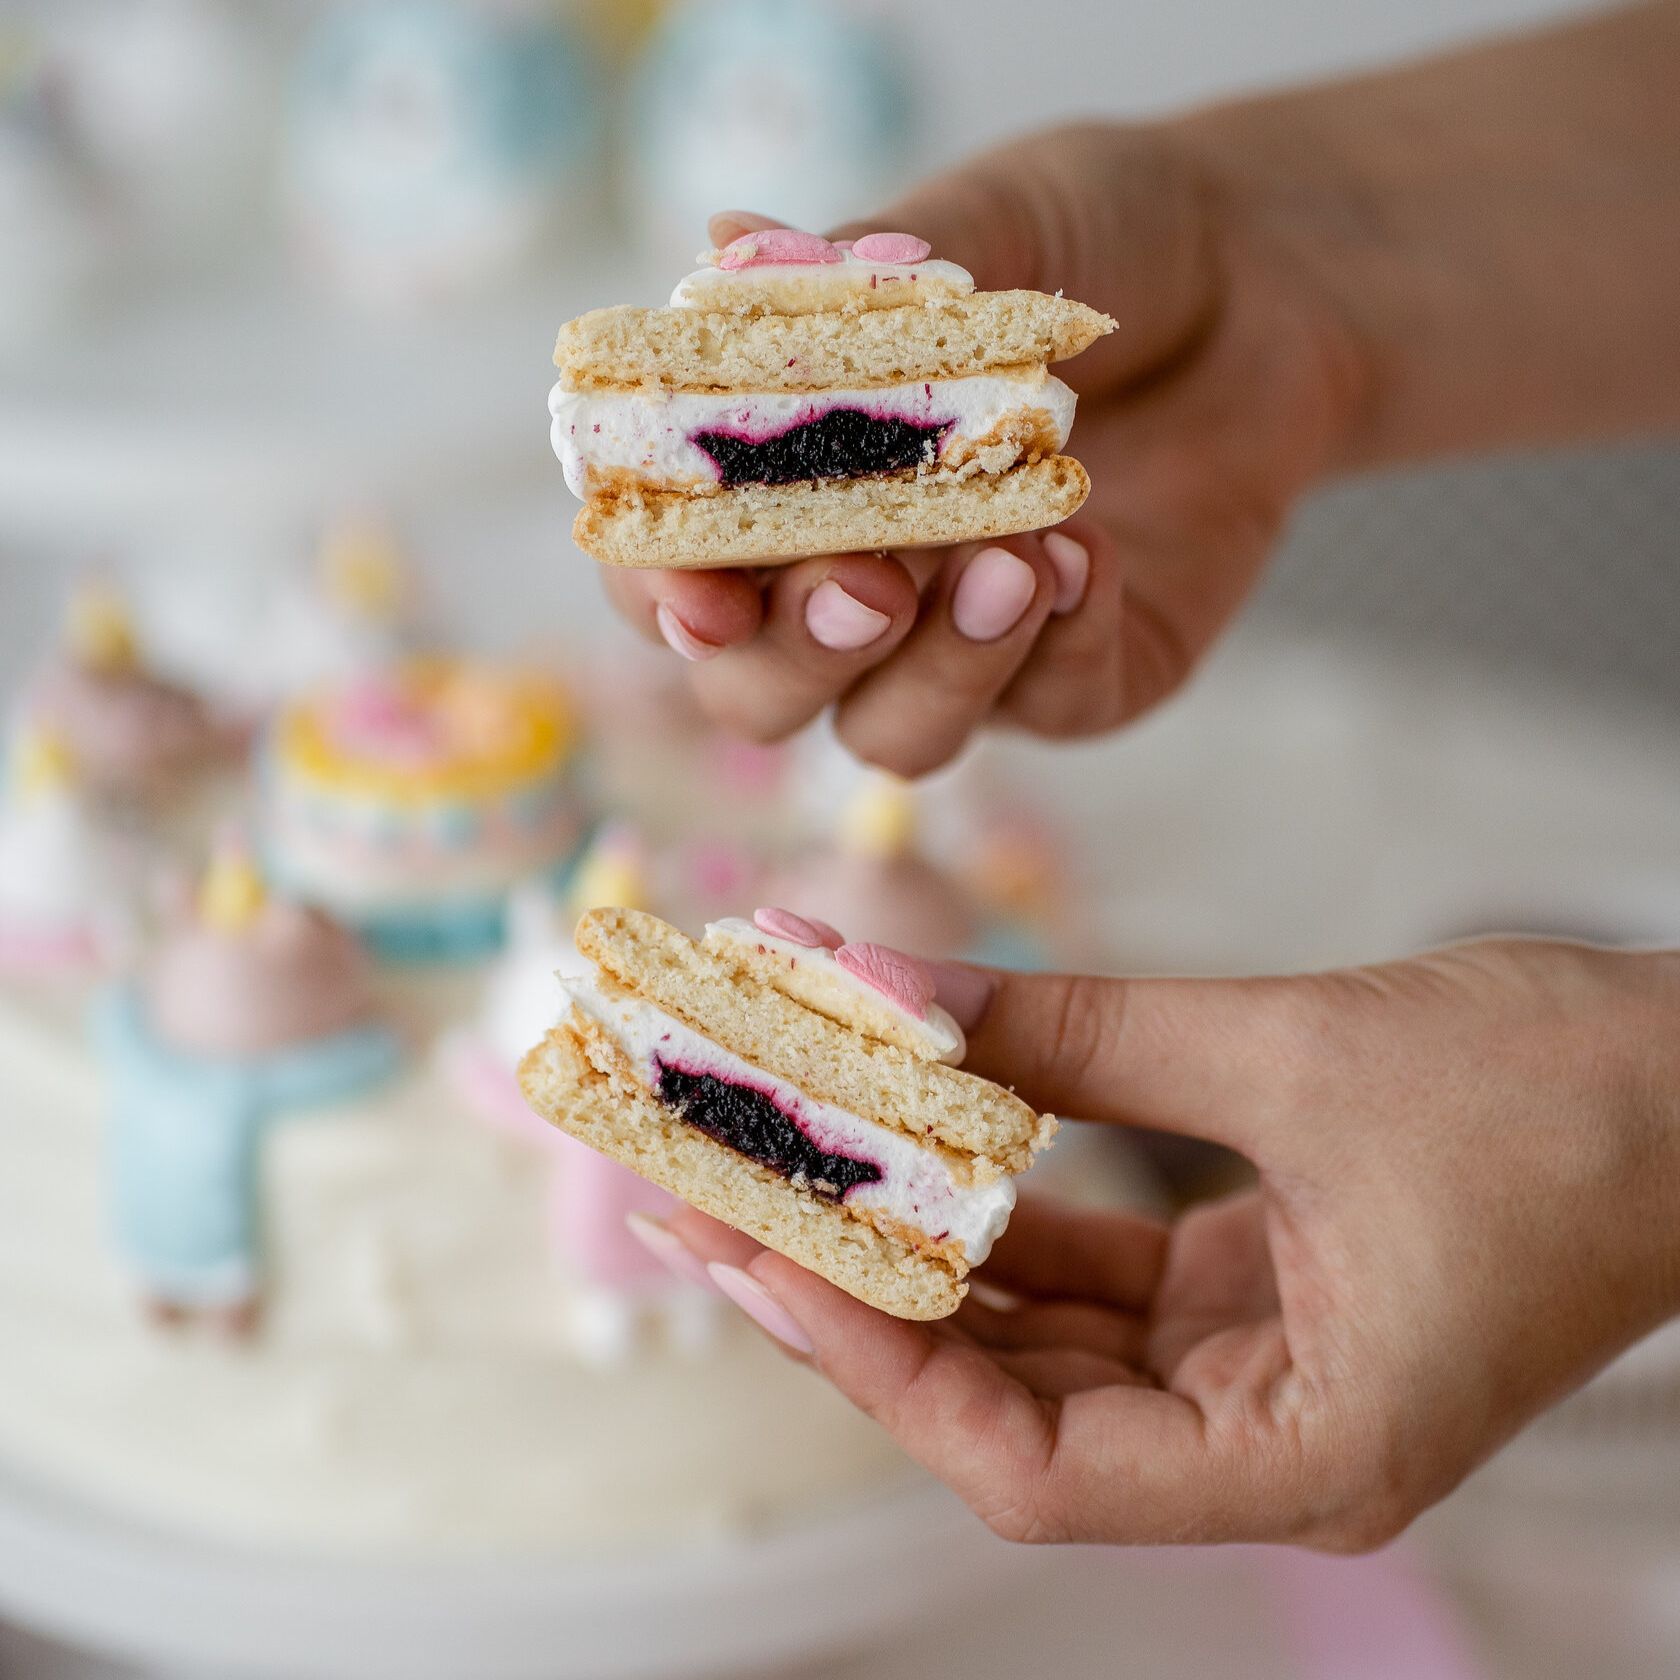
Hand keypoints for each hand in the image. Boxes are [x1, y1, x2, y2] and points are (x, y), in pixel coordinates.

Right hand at [602, 123, 1366, 774]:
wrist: (1261, 277)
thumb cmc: (1089, 243)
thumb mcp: (977, 227)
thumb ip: (854, 279)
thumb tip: (729, 246)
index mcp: (777, 487)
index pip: (670, 574)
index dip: (664, 596)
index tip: (702, 592)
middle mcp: (848, 587)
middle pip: (757, 696)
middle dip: (800, 656)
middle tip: (871, 582)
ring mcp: (956, 652)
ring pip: (891, 738)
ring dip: (938, 670)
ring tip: (1014, 560)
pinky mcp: (1076, 682)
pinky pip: (1045, 709)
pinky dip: (1059, 643)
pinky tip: (1089, 554)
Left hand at [643, 939, 1679, 1546]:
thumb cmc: (1568, 1096)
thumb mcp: (1295, 1053)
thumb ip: (1078, 1033)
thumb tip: (888, 997)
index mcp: (1303, 1455)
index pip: (1029, 1460)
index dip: (878, 1360)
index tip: (758, 1250)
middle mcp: (1266, 1439)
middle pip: (1010, 1396)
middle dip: (859, 1291)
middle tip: (720, 1190)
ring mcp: (1258, 1367)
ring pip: (1040, 1329)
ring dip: (916, 1239)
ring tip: (785, 1151)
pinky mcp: (1256, 1290)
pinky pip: (1096, 1268)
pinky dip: (1001, 1202)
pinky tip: (912, 1131)